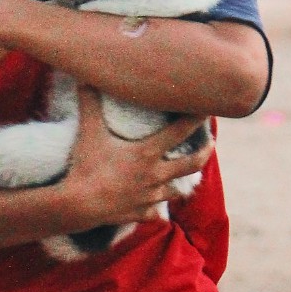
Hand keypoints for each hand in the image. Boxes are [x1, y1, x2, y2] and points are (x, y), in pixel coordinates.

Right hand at [58, 87, 211, 229]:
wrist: (79, 206)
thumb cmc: (86, 166)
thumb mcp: (89, 131)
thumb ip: (89, 103)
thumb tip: (83, 76)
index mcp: (148, 153)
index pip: (180, 132)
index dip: (196, 119)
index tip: (208, 110)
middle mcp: (156, 175)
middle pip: (192, 164)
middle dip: (204, 153)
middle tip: (211, 145)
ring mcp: (150, 197)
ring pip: (174, 192)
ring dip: (177, 185)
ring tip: (178, 179)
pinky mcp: (140, 214)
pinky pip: (153, 212)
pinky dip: (153, 209)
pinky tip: (151, 207)